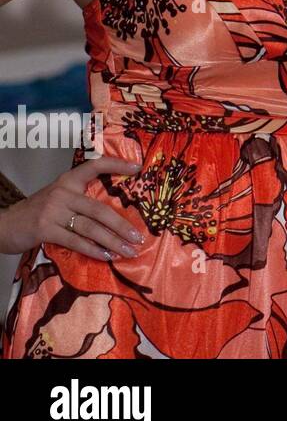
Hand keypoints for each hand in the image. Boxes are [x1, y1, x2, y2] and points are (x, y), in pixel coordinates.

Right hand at [0, 157, 143, 259]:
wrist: (4, 225)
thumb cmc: (37, 212)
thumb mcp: (59, 197)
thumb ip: (81, 199)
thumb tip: (114, 214)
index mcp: (68, 180)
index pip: (95, 166)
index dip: (116, 165)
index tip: (138, 168)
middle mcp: (63, 193)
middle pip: (99, 209)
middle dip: (122, 225)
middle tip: (139, 237)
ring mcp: (53, 211)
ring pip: (91, 227)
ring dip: (112, 241)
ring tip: (128, 251)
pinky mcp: (45, 229)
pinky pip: (75, 241)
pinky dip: (93, 250)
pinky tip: (106, 256)